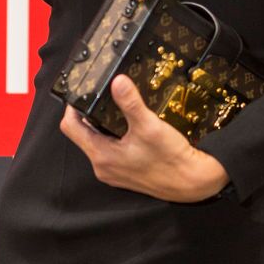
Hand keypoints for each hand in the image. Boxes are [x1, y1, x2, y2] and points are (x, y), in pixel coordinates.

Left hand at [61, 73, 231, 202]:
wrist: (193, 183)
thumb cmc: (170, 159)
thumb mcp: (149, 126)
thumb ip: (131, 103)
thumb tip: (117, 81)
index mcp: (101, 156)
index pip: (70, 128)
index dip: (72, 107)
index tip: (82, 91)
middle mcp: (102, 167)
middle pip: (82, 134)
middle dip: (87, 113)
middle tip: (99, 93)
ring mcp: (113, 171)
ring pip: (96, 142)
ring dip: (100, 124)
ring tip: (112, 104)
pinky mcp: (125, 172)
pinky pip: (110, 150)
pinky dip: (112, 135)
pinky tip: (126, 124)